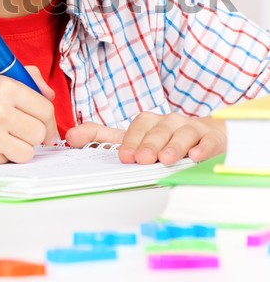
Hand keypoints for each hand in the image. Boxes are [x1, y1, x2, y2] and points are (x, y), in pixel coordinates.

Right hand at [0, 66, 56, 164]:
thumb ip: (27, 79)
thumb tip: (50, 94)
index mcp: (5, 86)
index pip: (45, 108)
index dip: (49, 119)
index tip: (45, 126)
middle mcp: (0, 109)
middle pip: (41, 131)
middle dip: (36, 135)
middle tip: (23, 133)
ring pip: (30, 149)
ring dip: (22, 147)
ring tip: (5, 139)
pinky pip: (11, 161)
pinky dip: (6, 157)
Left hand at [66, 113, 226, 164]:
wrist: (209, 135)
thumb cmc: (166, 139)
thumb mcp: (134, 138)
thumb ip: (101, 137)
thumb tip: (69, 136)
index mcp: (150, 122)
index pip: (138, 127)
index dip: (130, 140)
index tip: (123, 156)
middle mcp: (169, 122)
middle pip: (159, 130)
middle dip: (149, 144)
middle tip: (142, 159)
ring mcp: (191, 129)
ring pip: (182, 134)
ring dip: (173, 146)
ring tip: (166, 159)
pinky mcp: (211, 138)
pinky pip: (208, 141)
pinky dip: (202, 148)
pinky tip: (196, 157)